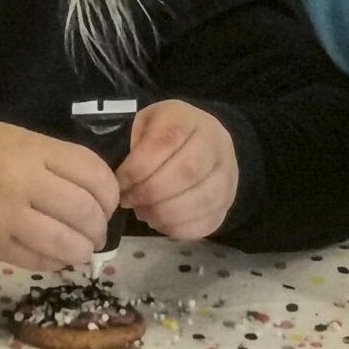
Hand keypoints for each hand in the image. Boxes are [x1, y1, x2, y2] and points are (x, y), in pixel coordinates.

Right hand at [0, 119, 117, 271]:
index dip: (110, 194)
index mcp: (33, 151)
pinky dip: (54, 261)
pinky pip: (37, 261)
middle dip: (98, 227)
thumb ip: (58, 164)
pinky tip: (54, 254)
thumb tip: (98, 200)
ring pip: (64, 243)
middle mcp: (21, 183)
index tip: (108, 202)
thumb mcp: (22, 139)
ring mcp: (5, 218)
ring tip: (80, 248)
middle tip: (95, 231)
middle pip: (83, 212)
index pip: (93, 175)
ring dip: (81, 250)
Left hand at [114, 101, 238, 239]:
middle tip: (130, 202)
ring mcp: (228, 174)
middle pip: (186, 173)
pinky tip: (161, 222)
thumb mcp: (146, 123)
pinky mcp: (229, 201)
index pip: (165, 143)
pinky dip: (180, 228)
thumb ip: (135, 146)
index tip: (119, 184)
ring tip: (143, 213)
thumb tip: (120, 182)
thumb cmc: (166, 132)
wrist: (204, 140)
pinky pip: (208, 221)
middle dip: (150, 193)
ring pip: (201, 200)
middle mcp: (216, 144)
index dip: (138, 168)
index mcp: (189, 120)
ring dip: (165, 213)